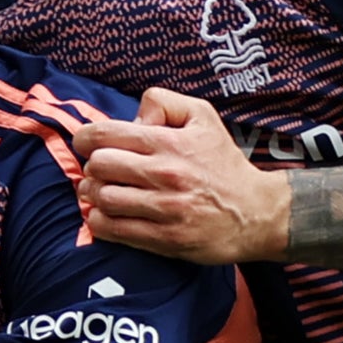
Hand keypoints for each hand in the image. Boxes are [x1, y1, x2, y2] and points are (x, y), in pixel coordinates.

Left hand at [68, 89, 290, 265]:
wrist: (256, 212)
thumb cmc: (223, 164)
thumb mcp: (203, 116)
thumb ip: (163, 103)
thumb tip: (132, 117)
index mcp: (169, 142)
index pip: (104, 135)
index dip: (86, 139)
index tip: (88, 145)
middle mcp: (164, 174)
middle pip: (98, 166)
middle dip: (92, 167)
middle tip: (100, 172)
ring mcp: (164, 208)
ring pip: (102, 198)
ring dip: (94, 195)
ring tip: (102, 193)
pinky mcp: (163, 239)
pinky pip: (112, 229)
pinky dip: (100, 222)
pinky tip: (106, 215)